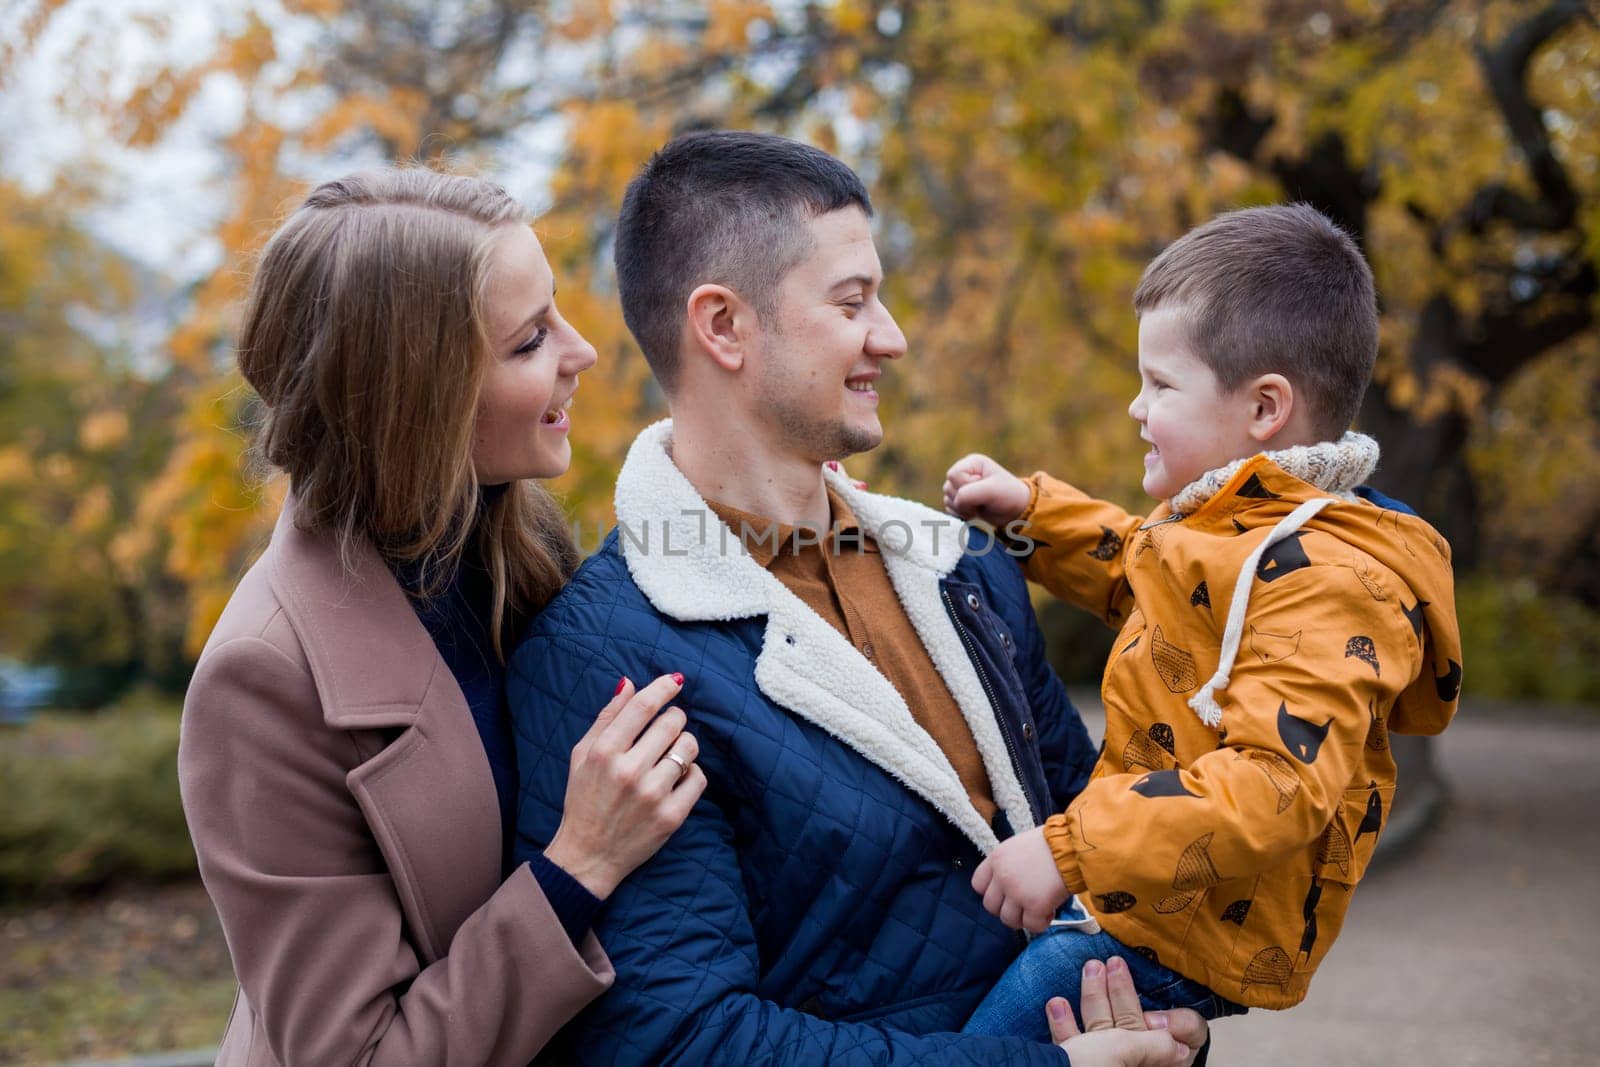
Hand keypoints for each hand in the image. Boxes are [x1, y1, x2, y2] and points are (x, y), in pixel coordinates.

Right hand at [544, 674, 706, 898]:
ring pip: (689, 747)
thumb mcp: (582, 756)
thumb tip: (629, 683)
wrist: (588, 856)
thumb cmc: (583, 800)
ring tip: (669, 756)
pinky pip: (699, 778)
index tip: (675, 681)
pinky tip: (676, 779)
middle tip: (667, 729)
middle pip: (672, 723)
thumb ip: (606, 718)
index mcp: (604, 753)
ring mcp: (652, 795)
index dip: (663, 688)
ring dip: (684, 746)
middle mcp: (629, 771)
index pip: (642, 707)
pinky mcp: (671, 816)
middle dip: (674, 719)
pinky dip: (692, 774)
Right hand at [942, 453, 1030, 525]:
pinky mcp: (960, 499)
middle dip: (963, 499)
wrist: (1016, 511)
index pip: (953, 475)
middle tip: (981, 501)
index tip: (983, 489)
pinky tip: (973, 512)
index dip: (965, 486)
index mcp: (972, 462)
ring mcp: (961, 486)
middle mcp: (964, 472)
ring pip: (947, 498)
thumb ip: (969, 494)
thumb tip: (955, 501)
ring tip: (979, 506)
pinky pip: (949, 507)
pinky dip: (960, 513)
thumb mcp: (991, 491)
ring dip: (962, 507)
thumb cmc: (1007, 495)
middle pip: (948, 487)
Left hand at [970, 826, 1070, 932]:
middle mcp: (1002, 876)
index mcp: (996, 858)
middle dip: (1007, 909)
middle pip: (990, 906)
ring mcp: (1017, 892)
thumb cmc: (1051, 843)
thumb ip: (1008, 865)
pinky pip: (1032, 926)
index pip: (978, 885)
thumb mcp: (1019, 846)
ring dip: (1023, 918)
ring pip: (1008, 920)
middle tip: (1024, 904)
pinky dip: (1041, 923)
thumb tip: (1006, 886)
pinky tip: (1050, 910)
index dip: (992, 892)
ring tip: (1039, 908)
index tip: (1005, 894)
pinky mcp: (1035, 905)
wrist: (1073, 845)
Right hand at [1048, 957, 1207, 1066]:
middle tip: (1113, 963)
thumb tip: (1177, 1039)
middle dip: (1120, 993)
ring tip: (1090, 967)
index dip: (1166, 1022)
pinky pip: (1070, 1043)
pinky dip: (1064, 1023)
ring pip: (1098, 1030)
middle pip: (1128, 1030)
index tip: (1154, 1006)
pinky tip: (1057, 1002)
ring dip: (1092, 997)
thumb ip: (1154, 1042)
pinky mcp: (1069, 1065)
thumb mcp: (1126, 1051)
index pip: (1169, 1048)